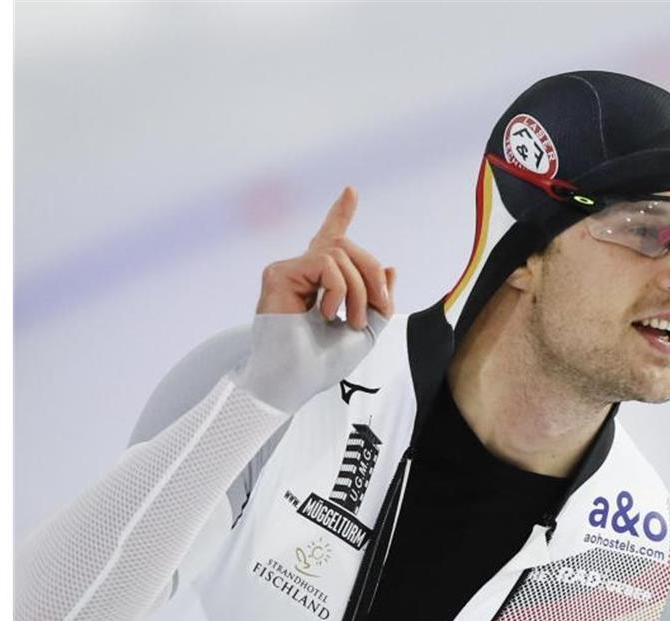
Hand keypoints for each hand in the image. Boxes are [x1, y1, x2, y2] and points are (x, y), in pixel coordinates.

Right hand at [232, 187, 398, 413]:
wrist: (292, 381)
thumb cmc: (322, 363)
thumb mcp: (365, 331)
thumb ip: (379, 301)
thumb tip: (392, 268)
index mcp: (319, 283)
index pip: (330, 240)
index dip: (340, 213)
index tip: (351, 191)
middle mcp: (301, 271)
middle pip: (347, 247)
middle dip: (372, 274)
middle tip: (378, 308)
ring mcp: (288, 270)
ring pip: (340, 254)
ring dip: (359, 289)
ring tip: (350, 321)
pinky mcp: (278, 273)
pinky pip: (325, 264)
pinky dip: (338, 290)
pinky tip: (326, 315)